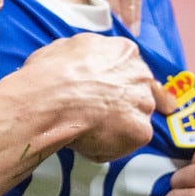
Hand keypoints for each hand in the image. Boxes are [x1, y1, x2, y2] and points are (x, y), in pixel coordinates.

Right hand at [12, 33, 164, 161]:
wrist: (52, 100)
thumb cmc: (51, 75)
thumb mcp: (66, 48)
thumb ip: (85, 56)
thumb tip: (80, 63)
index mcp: (124, 51)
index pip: (132, 67)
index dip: (121, 81)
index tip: (114, 90)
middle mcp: (140, 74)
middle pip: (142, 92)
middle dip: (126, 103)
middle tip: (104, 113)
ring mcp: (144, 103)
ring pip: (137, 118)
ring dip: (120, 126)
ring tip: (90, 129)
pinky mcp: (140, 131)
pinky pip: (127, 143)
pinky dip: (109, 147)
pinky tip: (89, 141)